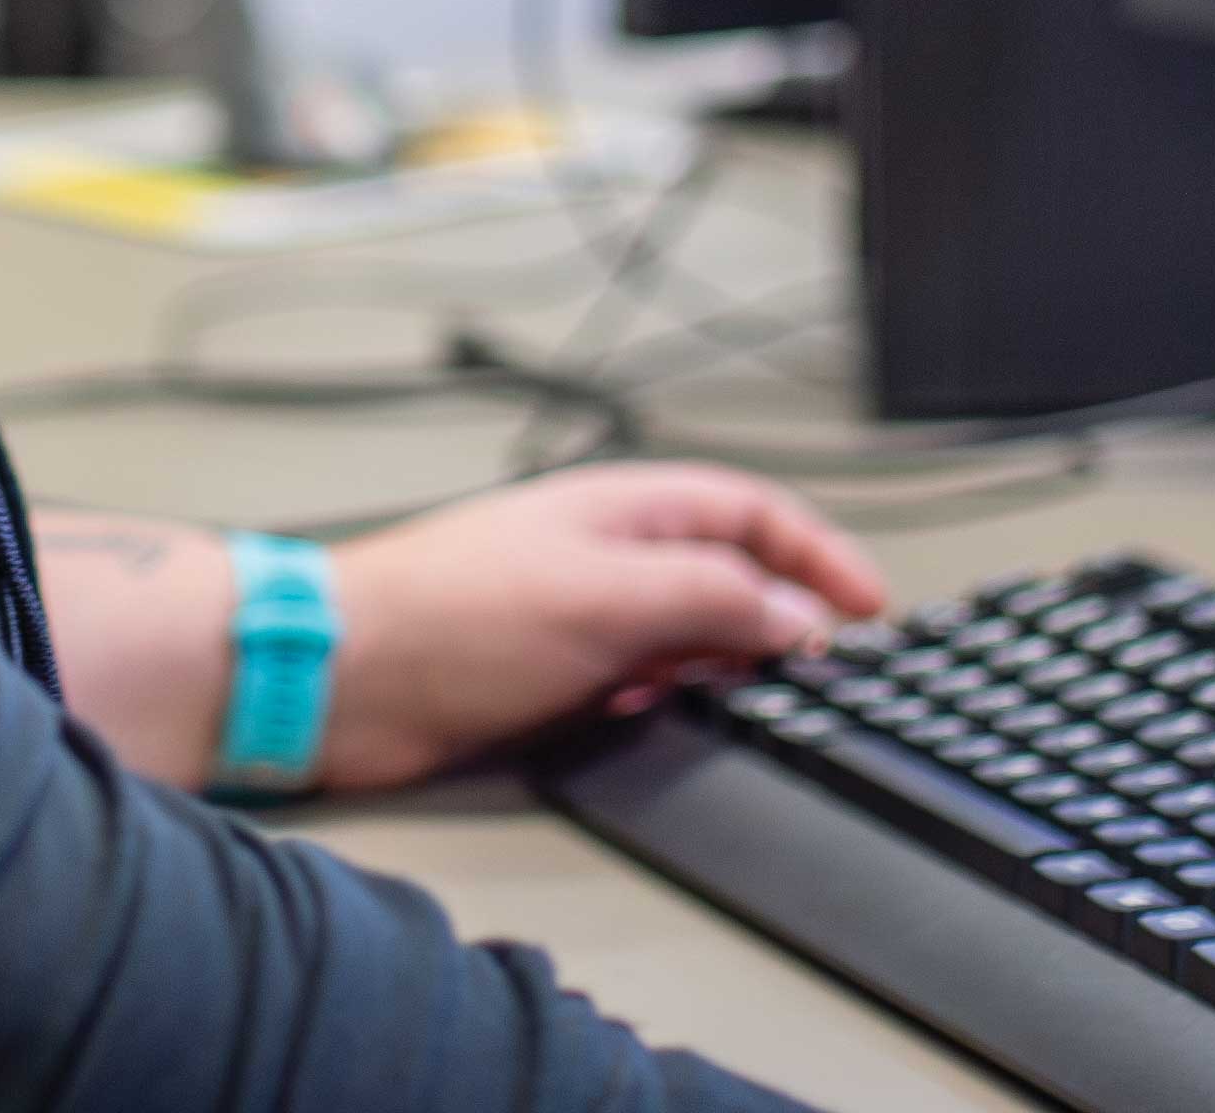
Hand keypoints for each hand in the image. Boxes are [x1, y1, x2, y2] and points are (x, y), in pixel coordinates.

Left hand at [315, 463, 885, 789]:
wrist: (344, 676)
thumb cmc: (452, 613)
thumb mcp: (610, 597)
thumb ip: (712, 597)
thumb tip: (797, 614)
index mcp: (627, 506)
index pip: (752, 511)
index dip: (818, 553)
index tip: (870, 607)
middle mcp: (608, 551)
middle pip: (727, 571)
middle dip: (778, 614)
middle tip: (820, 665)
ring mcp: (580, 611)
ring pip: (687, 631)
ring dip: (718, 661)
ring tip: (736, 692)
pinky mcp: (552, 670)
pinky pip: (639, 679)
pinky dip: (662, 695)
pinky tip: (650, 709)